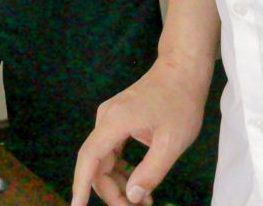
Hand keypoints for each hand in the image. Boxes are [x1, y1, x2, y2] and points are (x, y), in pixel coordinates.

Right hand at [70, 59, 207, 205]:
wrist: (182, 69)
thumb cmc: (180, 103)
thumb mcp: (172, 142)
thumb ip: (151, 171)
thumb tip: (131, 196)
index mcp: (115, 122)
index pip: (89, 158)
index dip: (80, 185)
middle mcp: (106, 119)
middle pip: (96, 162)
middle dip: (111, 191)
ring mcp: (110, 118)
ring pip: (104, 159)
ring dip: (117, 183)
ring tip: (143, 201)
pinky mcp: (118, 120)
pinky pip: (111, 150)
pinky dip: (121, 169)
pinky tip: (137, 182)